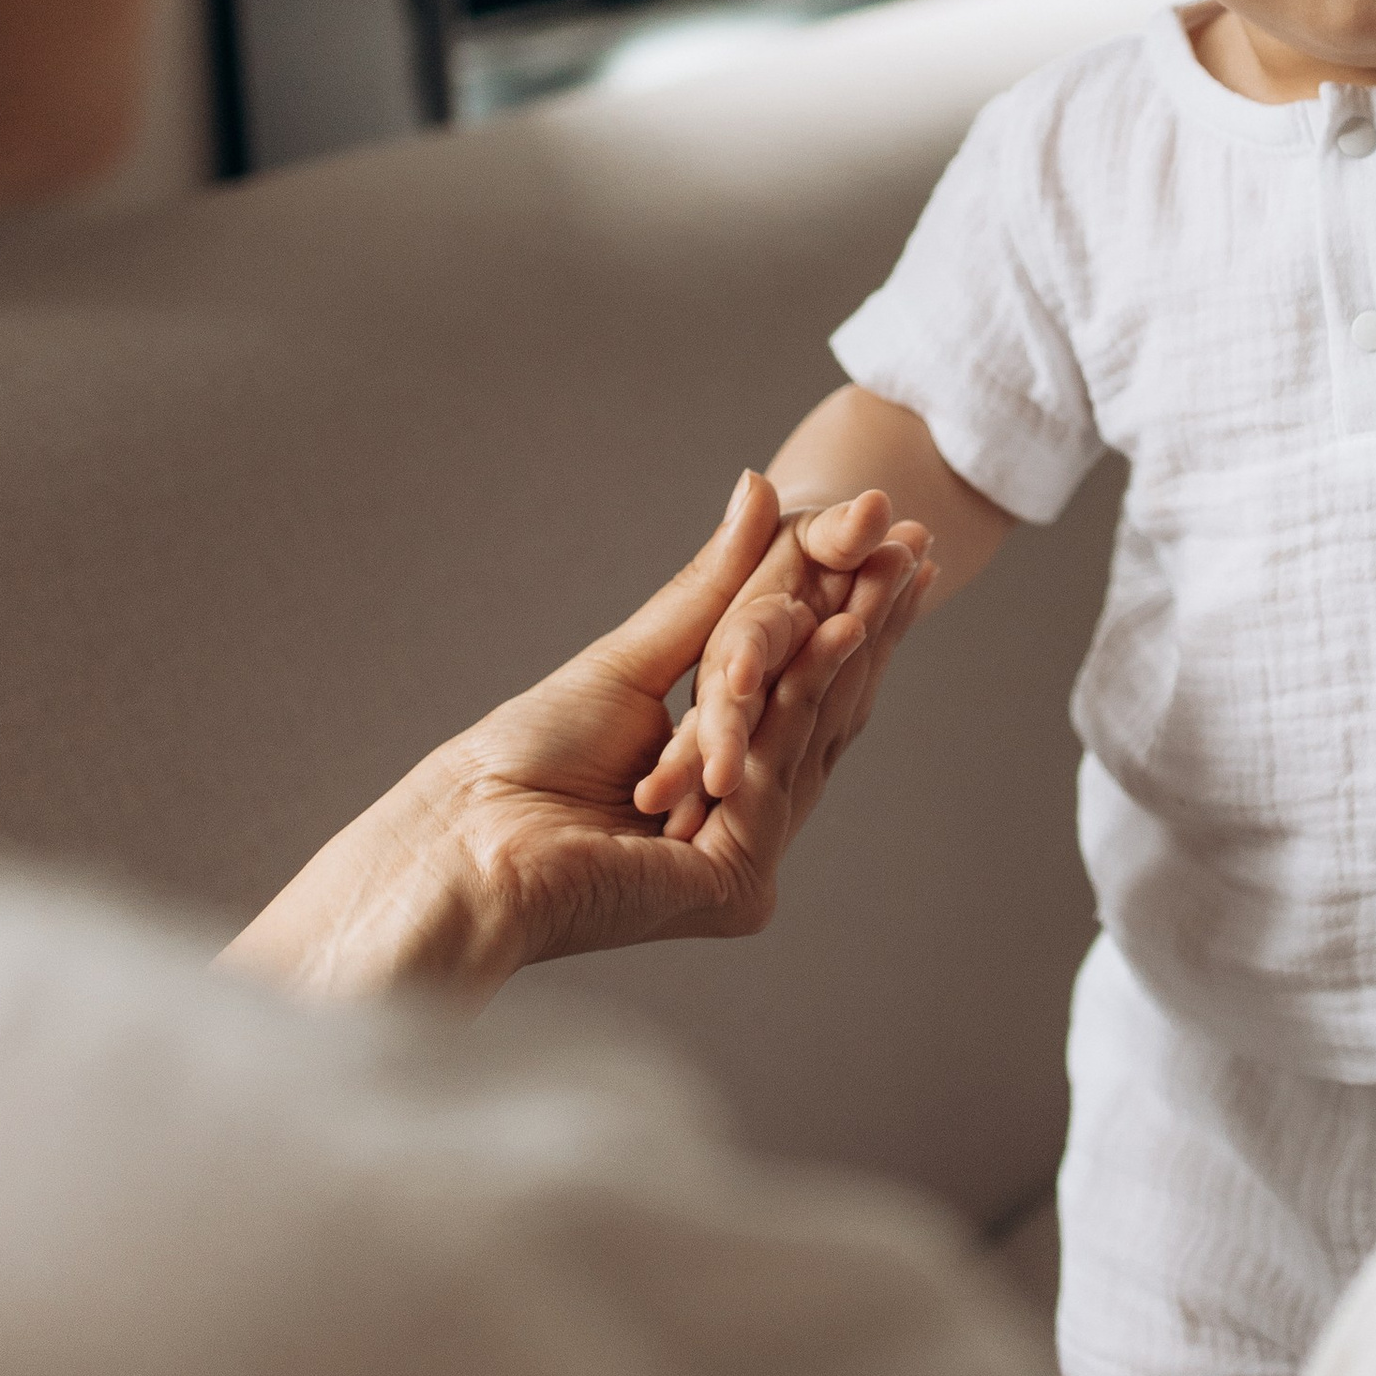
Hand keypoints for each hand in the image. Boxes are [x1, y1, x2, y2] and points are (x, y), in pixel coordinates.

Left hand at [223, 474, 931, 1009]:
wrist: (465, 837)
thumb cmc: (520, 759)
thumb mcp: (636, 656)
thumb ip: (711, 589)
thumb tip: (758, 490)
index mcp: (722, 787)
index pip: (798, 697)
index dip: (843, 620)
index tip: (887, 548)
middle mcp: (740, 826)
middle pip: (818, 716)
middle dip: (865, 624)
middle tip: (910, 545)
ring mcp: (741, 859)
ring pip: (808, 740)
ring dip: (849, 649)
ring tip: (887, 571)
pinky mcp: (735, 885)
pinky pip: (778, 777)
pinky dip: (803, 699)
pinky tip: (836, 633)